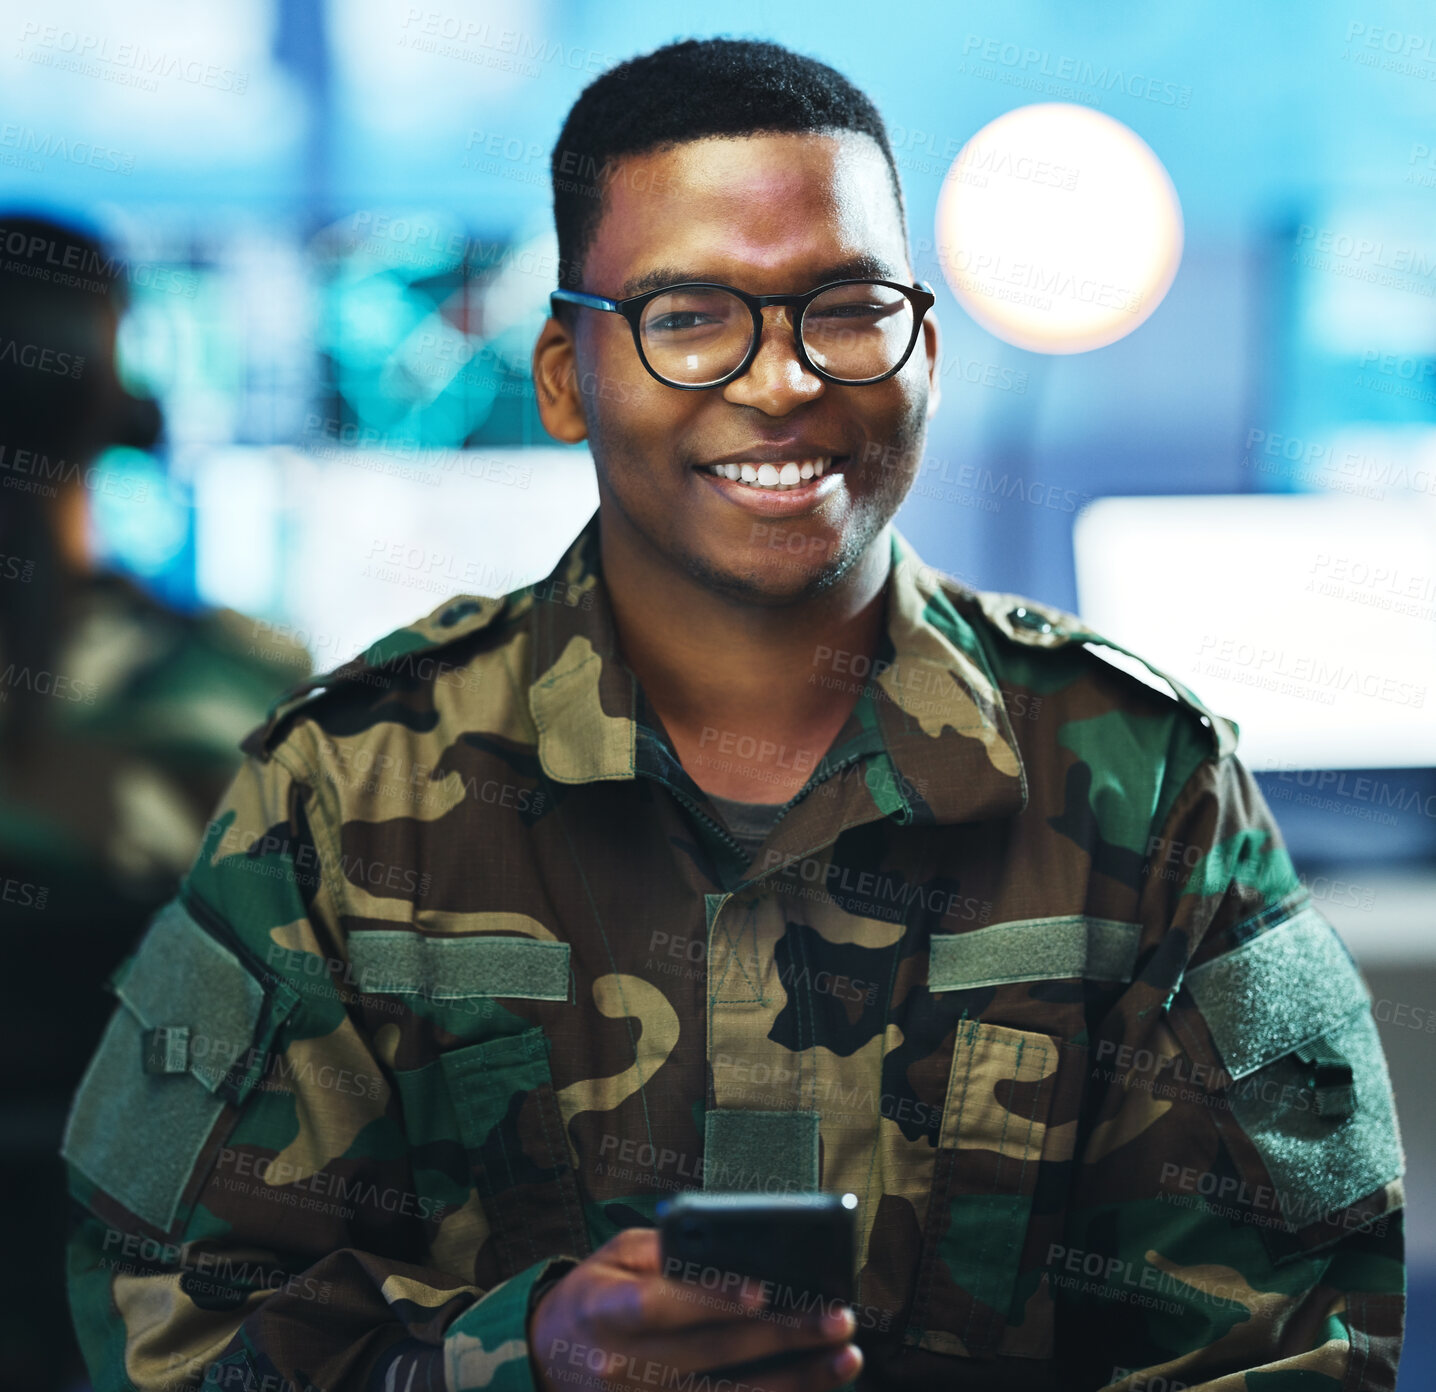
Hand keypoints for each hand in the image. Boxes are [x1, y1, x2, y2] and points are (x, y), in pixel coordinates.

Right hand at [527, 1228, 861, 1390]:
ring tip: (842, 1361)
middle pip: (712, 1355)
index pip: (664, 1305)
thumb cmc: (592, 1298)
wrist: (544, 1360)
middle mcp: (623, 1367)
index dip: (714, 1297)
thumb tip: (730, 1255)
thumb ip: (665, 1252)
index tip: (764, 1288)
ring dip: (794, 1382)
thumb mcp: (613, 1258)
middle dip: (783, 1336)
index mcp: (607, 1311)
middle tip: (837, 1319)